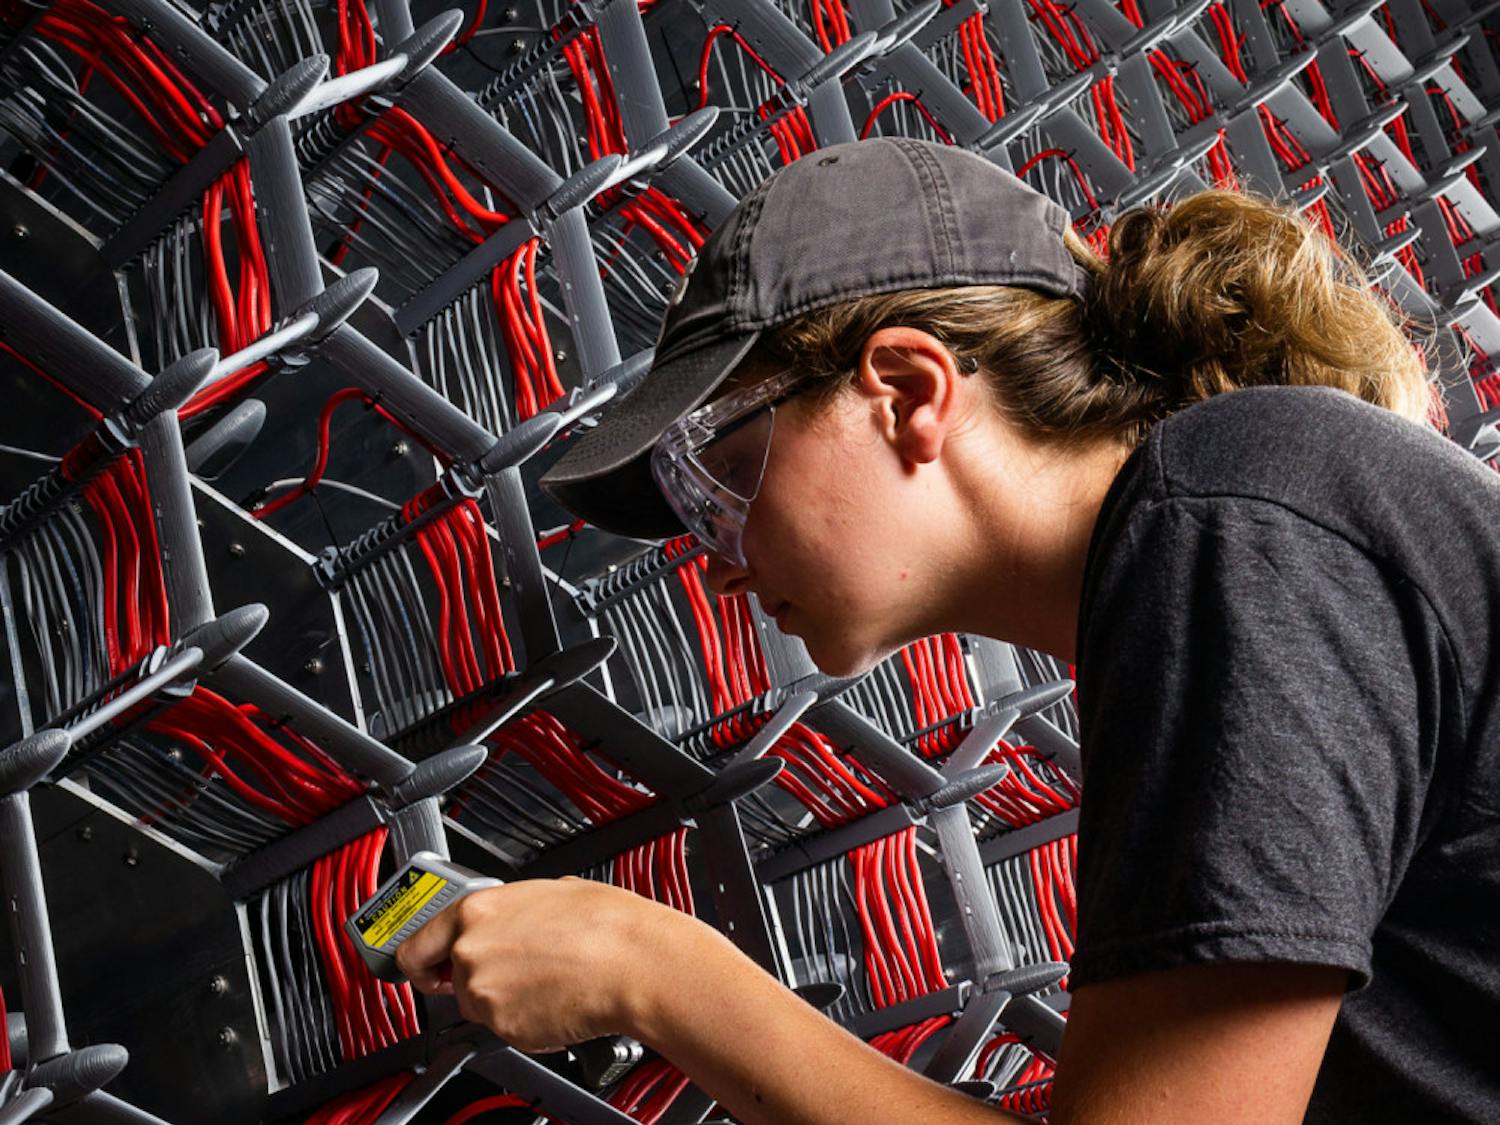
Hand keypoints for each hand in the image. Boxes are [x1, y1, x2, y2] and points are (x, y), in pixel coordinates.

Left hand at [394, 876, 689, 1050]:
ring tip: (547, 979)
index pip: (414, 947)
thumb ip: (513, 909)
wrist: (633, 963)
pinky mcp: (505, 1028)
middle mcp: (470, 951)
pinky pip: (506, 1027)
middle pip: (450, 978)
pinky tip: (554, 997)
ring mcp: (484, 993)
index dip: (421, 962)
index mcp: (476, 910)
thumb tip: (513, 918)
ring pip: (480, 1004)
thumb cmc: (605, 925)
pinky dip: (525, 1020)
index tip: (427, 969)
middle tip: (514, 972)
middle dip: (474, 979)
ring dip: (504, 999)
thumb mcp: (551, 891)